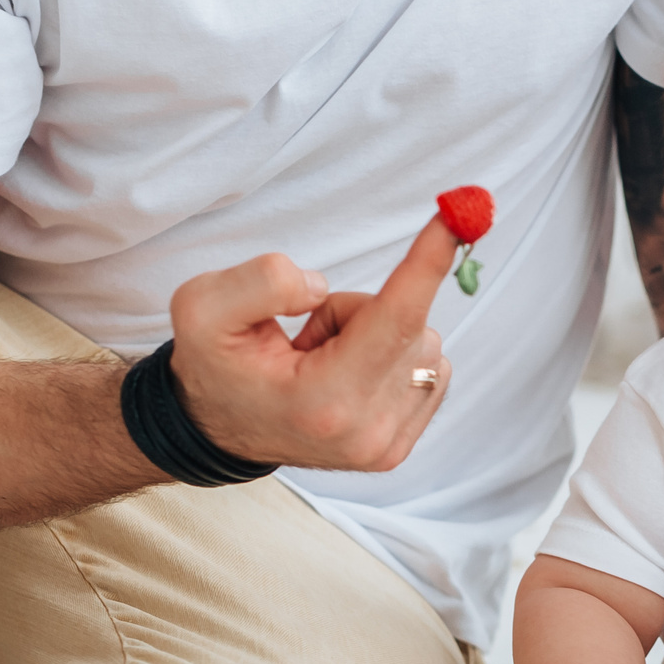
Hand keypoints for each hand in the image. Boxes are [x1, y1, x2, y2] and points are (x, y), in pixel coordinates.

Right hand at [166, 217, 457, 470]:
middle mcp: (366, 432)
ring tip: (320, 360)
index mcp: (322, 402)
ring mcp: (386, 445)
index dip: (427, 264)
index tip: (459, 218)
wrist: (216, 426)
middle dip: (361, 309)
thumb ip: (262, 282)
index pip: (395, 321)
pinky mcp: (399, 445)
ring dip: (377, 334)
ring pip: (424, 344)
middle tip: (308, 337)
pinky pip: (430, 367)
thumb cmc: (214, 365)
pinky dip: (392, 355)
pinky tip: (345, 375)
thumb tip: (321, 287)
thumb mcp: (204, 307)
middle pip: (409, 324)